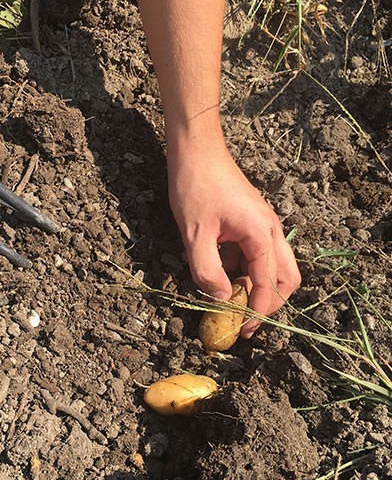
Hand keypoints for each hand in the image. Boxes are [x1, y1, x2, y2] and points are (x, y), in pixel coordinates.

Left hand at [167, 139, 300, 336]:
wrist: (195, 150)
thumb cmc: (195, 186)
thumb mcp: (195, 234)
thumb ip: (206, 270)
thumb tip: (219, 299)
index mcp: (261, 234)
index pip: (269, 284)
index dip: (257, 312)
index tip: (242, 329)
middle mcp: (270, 231)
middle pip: (285, 278)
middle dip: (269, 302)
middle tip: (245, 319)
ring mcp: (263, 225)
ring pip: (271, 266)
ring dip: (250, 283)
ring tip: (220, 291)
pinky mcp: (251, 221)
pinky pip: (253, 252)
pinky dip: (238, 265)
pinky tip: (210, 263)